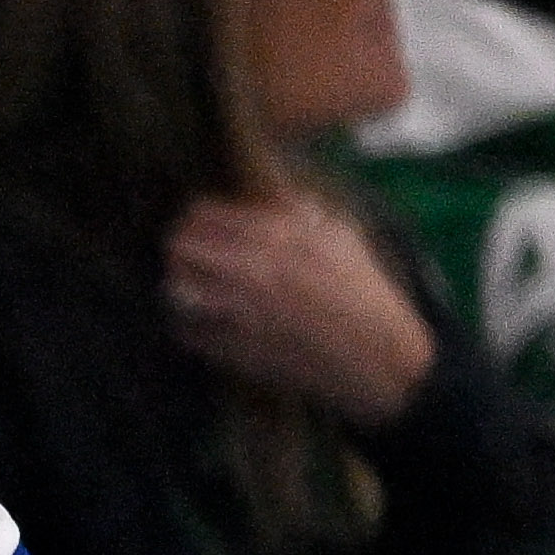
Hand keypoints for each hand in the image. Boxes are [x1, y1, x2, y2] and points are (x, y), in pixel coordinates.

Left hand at [162, 192, 438, 430]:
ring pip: (176, 288)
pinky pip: (187, 331)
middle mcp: (255, 270)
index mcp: (280, 237)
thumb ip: (302, 211)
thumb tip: (272, 194)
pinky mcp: (236, 350)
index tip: (195, 224)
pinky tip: (201, 321)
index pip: (204, 214)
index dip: (194, 218)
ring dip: (178, 285)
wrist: (378, 360)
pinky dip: (187, 323)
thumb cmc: (365, 296)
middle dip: (179, 248)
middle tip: (184, 255)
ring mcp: (242, 313)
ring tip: (190, 287)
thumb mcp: (342, 239)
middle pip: (180, 246)